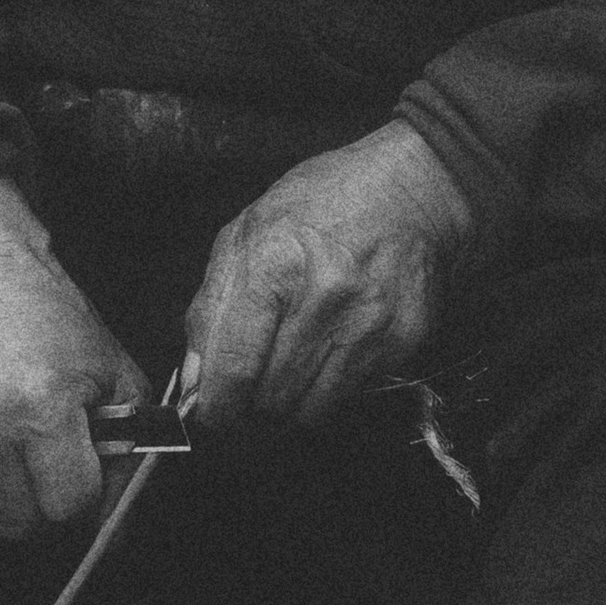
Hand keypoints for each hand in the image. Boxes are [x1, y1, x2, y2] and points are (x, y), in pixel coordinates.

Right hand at [0, 179, 147, 541]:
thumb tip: (113, 524)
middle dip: (38, 509)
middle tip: (40, 473)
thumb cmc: (52, 323)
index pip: (67, 507)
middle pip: (17, 525)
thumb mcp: (112, 375)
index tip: (77, 476)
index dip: (80, 499)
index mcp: (45, 406)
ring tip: (4, 464)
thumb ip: (125, 452)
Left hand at [181, 122, 475, 430]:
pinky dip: (332, 385)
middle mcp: (323, 299)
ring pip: (311, 411)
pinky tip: (332, 345)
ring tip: (291, 364)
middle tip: (252, 380)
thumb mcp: (246, 233)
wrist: (408, 192)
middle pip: (270, 400)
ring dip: (291, 402)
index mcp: (272, 264)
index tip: (211, 413)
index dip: (216, 407)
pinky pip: (351, 395)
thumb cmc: (320, 205)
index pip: (235, 369)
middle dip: (251, 402)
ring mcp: (368, 324)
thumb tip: (197, 379)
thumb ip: (212, 308)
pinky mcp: (402, 342)